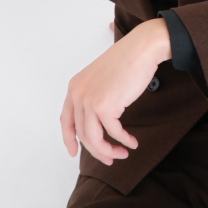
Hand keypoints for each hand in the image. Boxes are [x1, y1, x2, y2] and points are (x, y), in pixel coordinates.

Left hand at [60, 19, 170, 165]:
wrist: (141, 48)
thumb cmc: (127, 61)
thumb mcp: (101, 78)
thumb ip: (94, 96)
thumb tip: (98, 122)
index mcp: (74, 86)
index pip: (65, 120)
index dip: (68, 140)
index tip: (74, 153)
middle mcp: (78, 94)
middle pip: (83, 134)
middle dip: (98, 150)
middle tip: (111, 159)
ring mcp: (90, 100)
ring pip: (95, 138)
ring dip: (109, 151)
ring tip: (123, 154)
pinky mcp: (105, 106)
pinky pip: (113, 133)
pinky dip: (124, 141)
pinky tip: (132, 142)